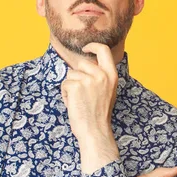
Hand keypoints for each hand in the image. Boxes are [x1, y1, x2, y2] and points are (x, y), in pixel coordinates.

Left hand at [61, 43, 118, 173]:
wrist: (95, 131)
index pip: (104, 50)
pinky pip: (64, 84)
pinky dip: (65, 94)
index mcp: (112, 75)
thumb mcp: (107, 91)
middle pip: (82, 63)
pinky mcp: (76, 85)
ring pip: (71, 74)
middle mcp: (101, 75)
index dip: (93, 46)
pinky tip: (73, 104)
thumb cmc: (99, 115)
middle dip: (77, 75)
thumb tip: (83, 66)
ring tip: (78, 101)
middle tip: (81, 94)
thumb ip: (100, 77)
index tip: (85, 48)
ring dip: (70, 87)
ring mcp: (89, 79)